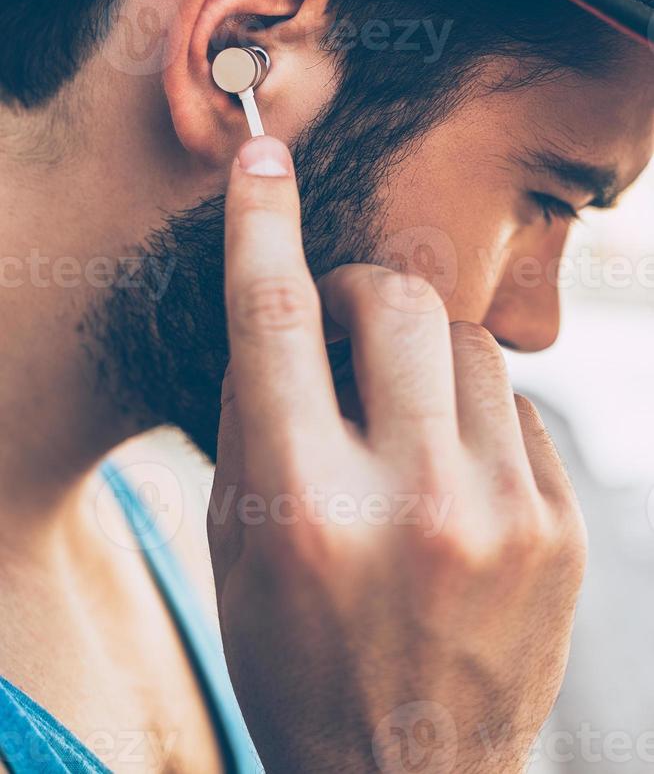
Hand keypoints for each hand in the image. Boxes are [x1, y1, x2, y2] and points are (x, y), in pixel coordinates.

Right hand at [208, 135, 586, 773]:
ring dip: (428, 357)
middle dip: (364, 293)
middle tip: (348, 325)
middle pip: (397, 301)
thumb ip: (257, 417)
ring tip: (406, 421)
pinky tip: (457, 476)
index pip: (272, 320)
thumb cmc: (300, 656)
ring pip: (472, 343)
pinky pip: (519, 409)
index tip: (259, 159)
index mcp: (302, 508)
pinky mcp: (561, 529)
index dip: (259, 223)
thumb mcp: (241, 548)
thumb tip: (291, 308)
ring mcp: (501, 514)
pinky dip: (478, 418)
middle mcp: (408, 503)